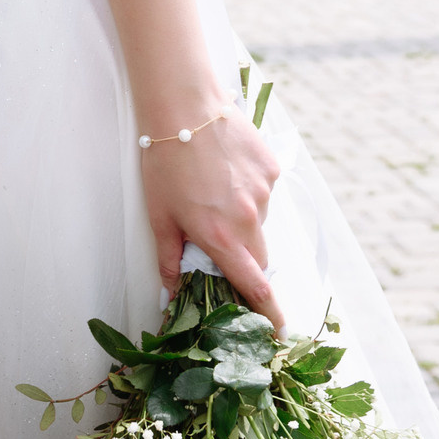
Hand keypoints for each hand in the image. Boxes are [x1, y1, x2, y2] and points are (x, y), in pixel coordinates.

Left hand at [141, 106, 283, 330]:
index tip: (278, 333)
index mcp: (221, 237)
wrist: (185, 106)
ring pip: (260, 222)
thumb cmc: (166, 161)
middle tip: (220, 242)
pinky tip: (226, 171)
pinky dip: (249, 191)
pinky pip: (265, 193)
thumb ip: (169, 258)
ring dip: (242, 221)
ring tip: (213, 192)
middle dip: (245, 260)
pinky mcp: (272, 169)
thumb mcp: (160, 215)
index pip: (255, 287)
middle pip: (259, 258)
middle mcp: (249, 218)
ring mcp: (264, 192)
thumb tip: (170, 293)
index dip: (269, 315)